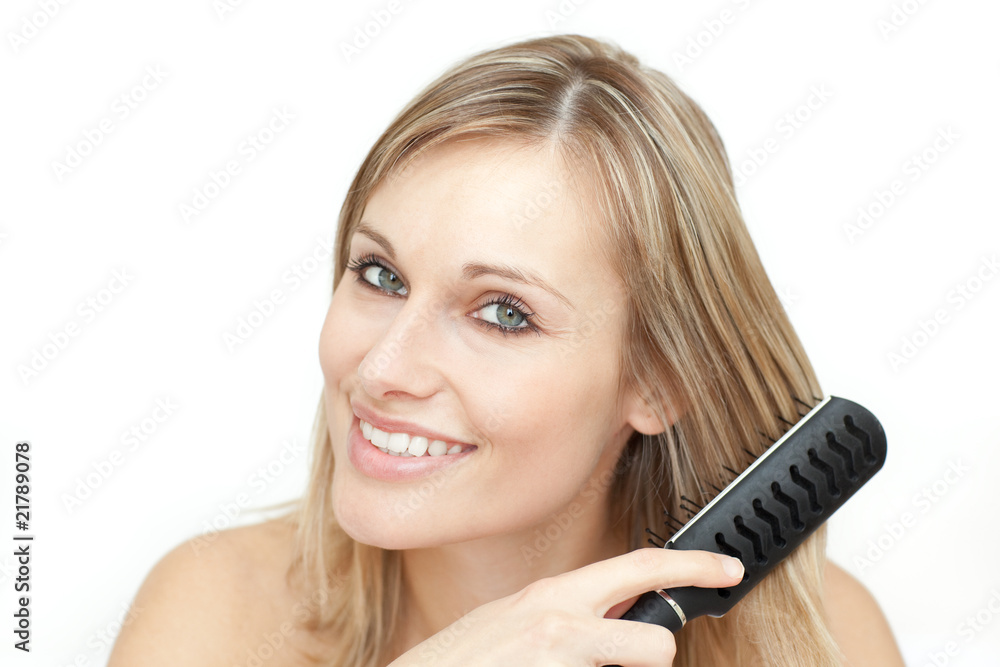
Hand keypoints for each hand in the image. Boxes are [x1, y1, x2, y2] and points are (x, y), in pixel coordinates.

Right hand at [389, 547, 744, 666]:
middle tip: (621, 664)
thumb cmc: (461, 663)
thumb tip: (616, 616)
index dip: (692, 567)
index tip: (728, 569)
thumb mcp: (513, 620)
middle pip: (657, 644)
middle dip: (650, 660)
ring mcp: (559, 663)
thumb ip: (564, 614)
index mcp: (553, 596)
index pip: (638, 567)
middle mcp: (560, 624)